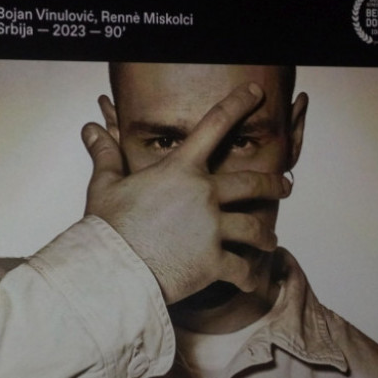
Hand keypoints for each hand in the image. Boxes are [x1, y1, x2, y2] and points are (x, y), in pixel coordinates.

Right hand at [81, 83, 288, 304]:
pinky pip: (242, 270)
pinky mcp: (214, 262)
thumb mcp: (104, 186)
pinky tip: (253, 283)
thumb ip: (106, 155)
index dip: (237, 105)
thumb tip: (91, 129)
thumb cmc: (108, 229)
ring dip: (266, 235)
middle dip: (273, 184)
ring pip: (254, 229)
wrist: (113, 271)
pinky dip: (250, 278)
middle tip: (286, 185)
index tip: (255, 94)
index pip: (214, 126)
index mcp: (180, 170)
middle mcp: (204, 195)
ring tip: (271, 240)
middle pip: (251, 183)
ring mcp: (213, 229)